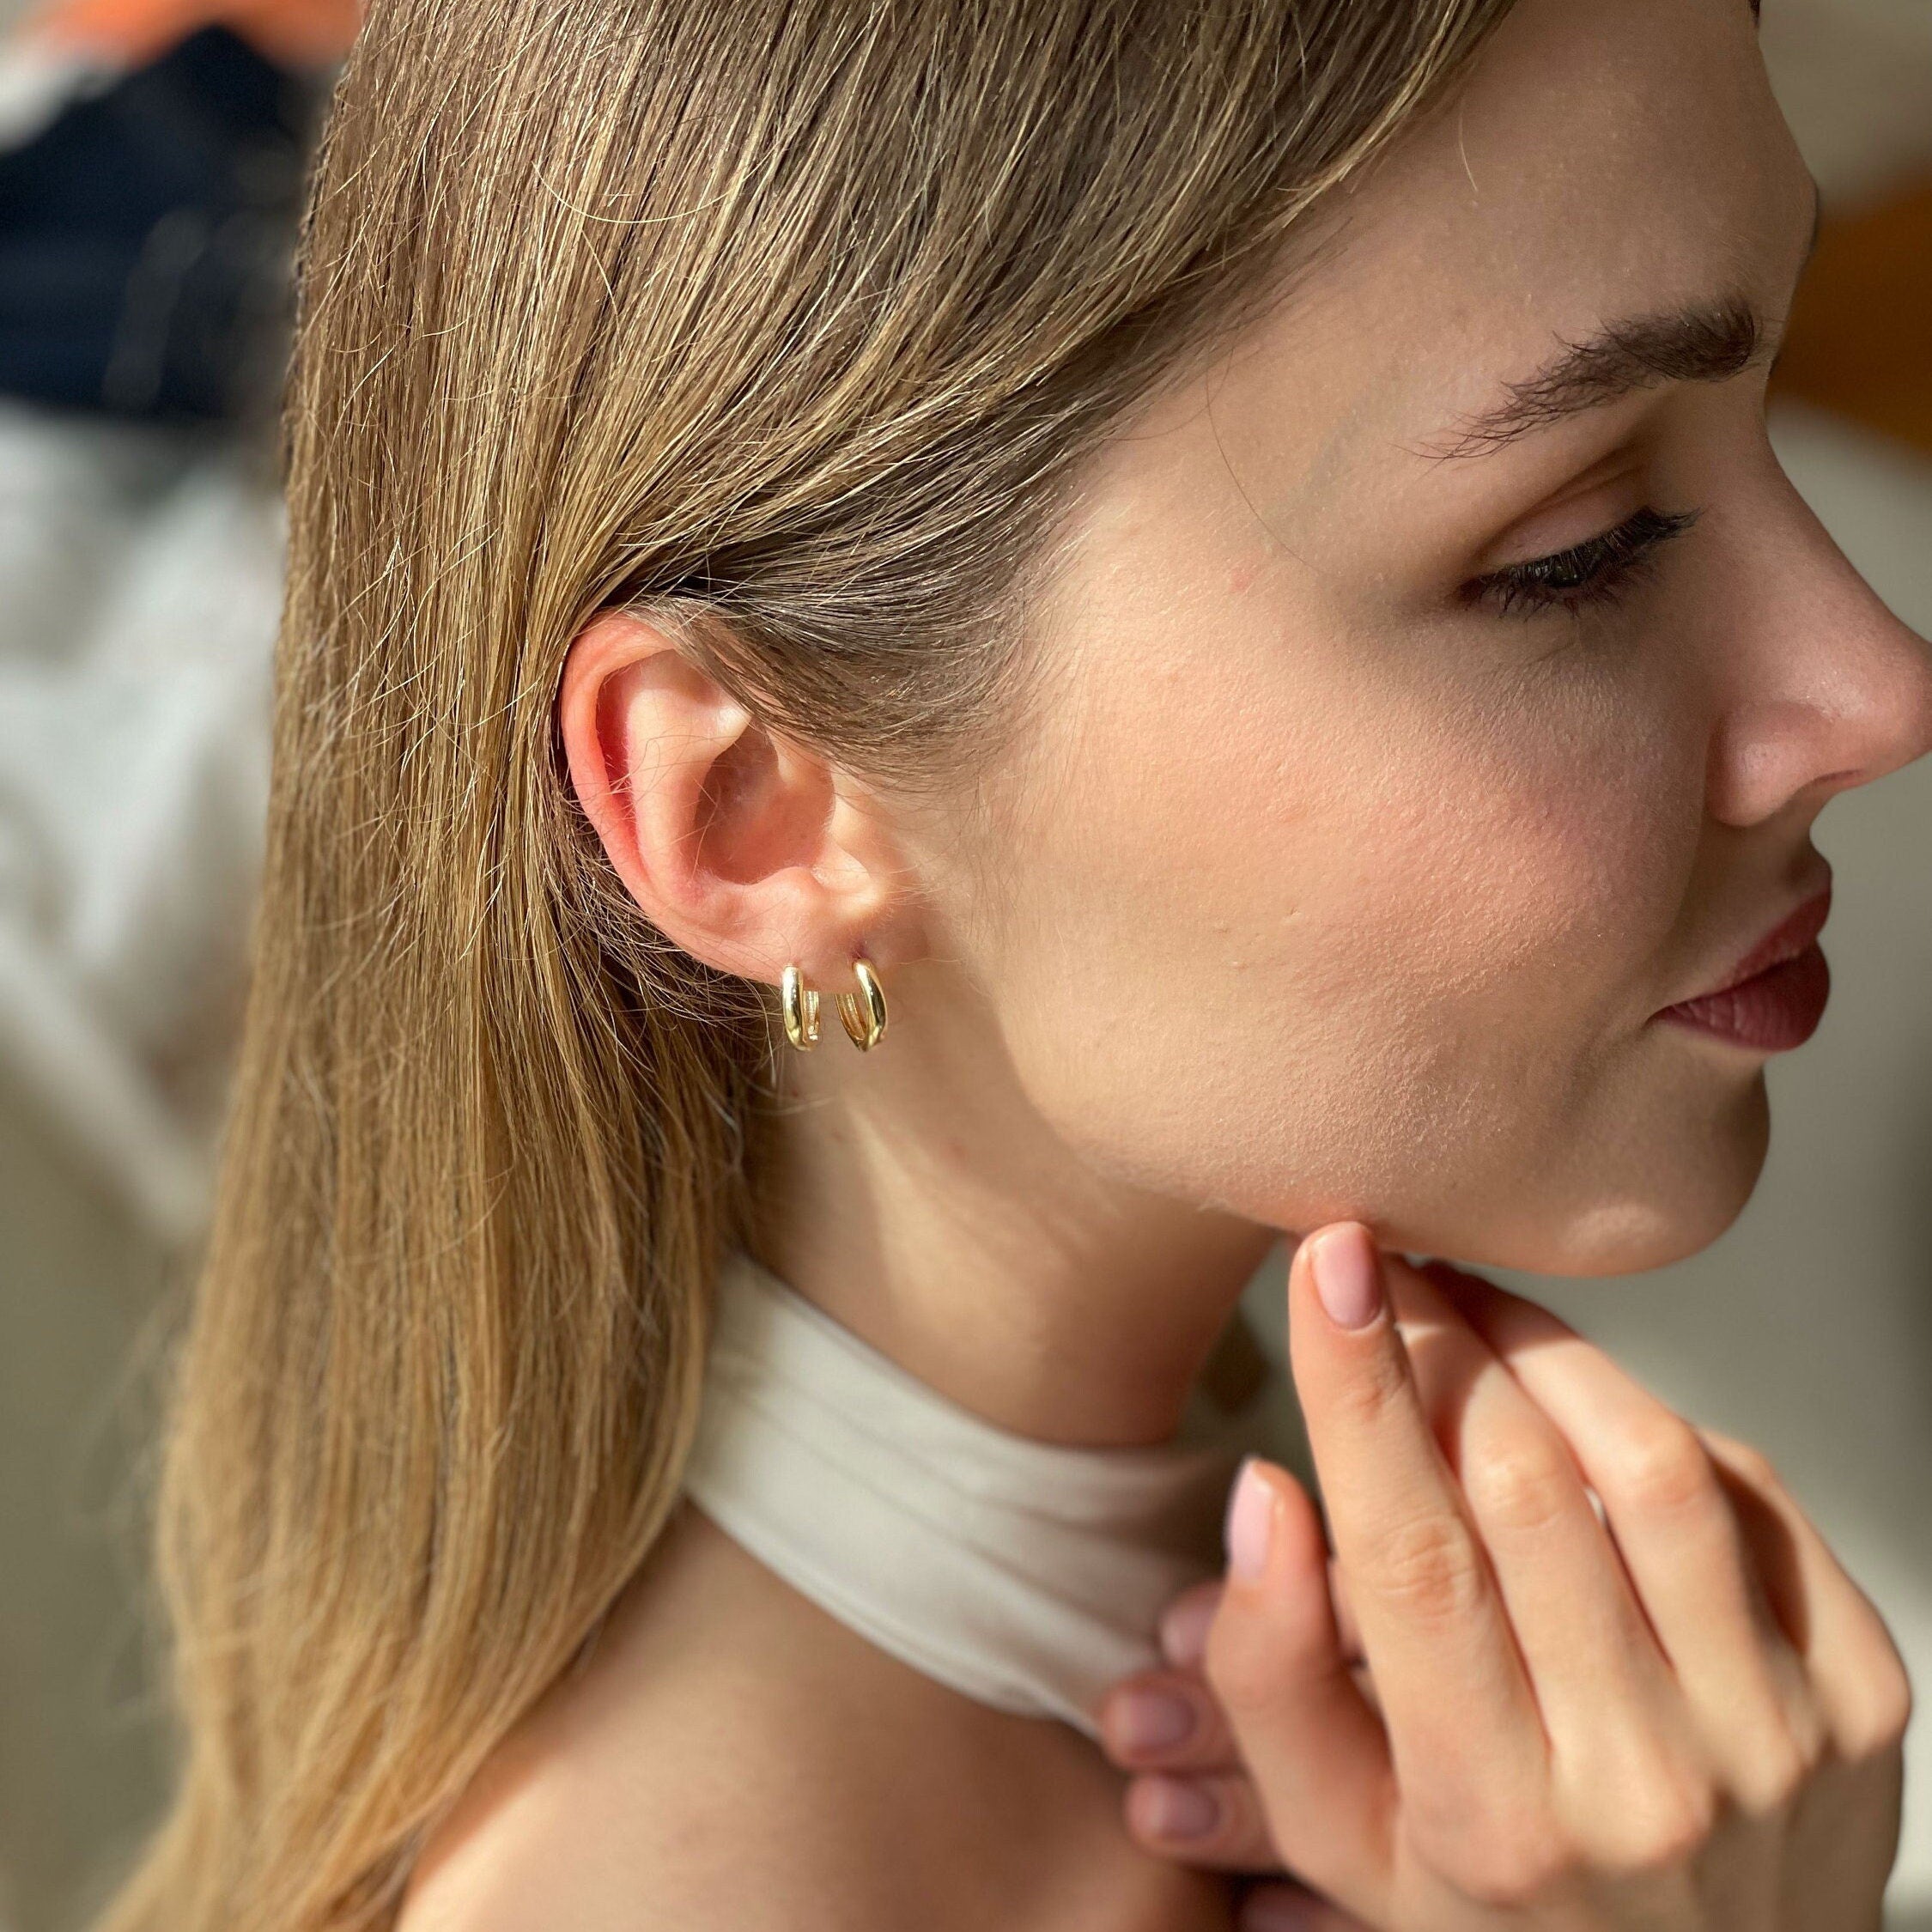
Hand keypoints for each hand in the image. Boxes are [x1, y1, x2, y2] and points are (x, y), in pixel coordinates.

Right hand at [1096, 1227, 1912, 1930]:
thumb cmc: (1503, 1904)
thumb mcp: (1338, 1832)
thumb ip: (1271, 1672)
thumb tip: (1269, 1493)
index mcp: (1493, 1815)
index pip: (1409, 1554)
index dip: (1358, 1384)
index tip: (1326, 1260)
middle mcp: (1645, 1779)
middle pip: (1524, 1482)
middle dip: (1440, 1337)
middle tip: (1389, 1272)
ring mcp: (1774, 1735)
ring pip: (1649, 1461)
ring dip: (1544, 1347)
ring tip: (1477, 1310)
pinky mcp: (1862, 1693)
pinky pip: (1750, 1493)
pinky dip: (1654, 1419)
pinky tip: (1587, 1415)